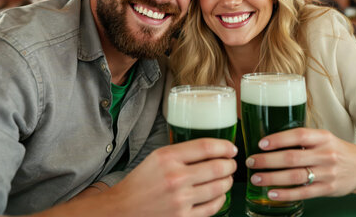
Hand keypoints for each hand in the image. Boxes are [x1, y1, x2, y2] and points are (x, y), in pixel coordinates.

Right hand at [108, 138, 236, 216]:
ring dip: (228, 181)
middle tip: (232, 164)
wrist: (123, 209)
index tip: (231, 148)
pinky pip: (212, 207)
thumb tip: (212, 149)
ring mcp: (180, 200)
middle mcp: (175, 177)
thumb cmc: (141, 182)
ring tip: (227, 178)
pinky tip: (219, 194)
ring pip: (218, 188)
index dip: (224, 146)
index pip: (206, 147)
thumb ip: (182, 153)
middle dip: (230, 165)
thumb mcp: (157, 158)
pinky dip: (220, 199)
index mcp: (167, 157)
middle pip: (217, 167)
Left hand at [246, 128, 355, 200]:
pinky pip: (304, 193)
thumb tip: (270, 141)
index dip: (278, 139)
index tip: (261, 143)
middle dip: (267, 160)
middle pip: (292, 158)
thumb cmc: (336, 150)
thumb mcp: (323, 138)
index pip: (298, 135)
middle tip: (251, 162)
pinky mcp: (328, 189)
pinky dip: (286, 194)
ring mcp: (327, 173)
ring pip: (295, 176)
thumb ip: (302, 139)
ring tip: (256, 178)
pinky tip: (272, 193)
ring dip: (272, 178)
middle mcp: (325, 154)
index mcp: (323, 137)